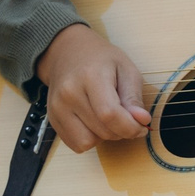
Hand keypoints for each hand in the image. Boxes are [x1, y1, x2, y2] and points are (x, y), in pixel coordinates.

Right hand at [34, 21, 151, 150]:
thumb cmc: (100, 59)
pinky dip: (89, 138)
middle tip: (124, 115)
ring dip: (104, 136)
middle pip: (103, 131)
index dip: (130, 127)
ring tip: (106, 117)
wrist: (67, 52)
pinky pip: (76, 144)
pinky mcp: (52, 119)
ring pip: (88, 142)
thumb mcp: (126, 68)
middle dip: (121, 130)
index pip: (110, 115)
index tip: (141, 126)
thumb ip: (134, 97)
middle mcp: (69, 93)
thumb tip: (141, 121)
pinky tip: (93, 121)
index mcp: (90, 76)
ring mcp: (57, 107)